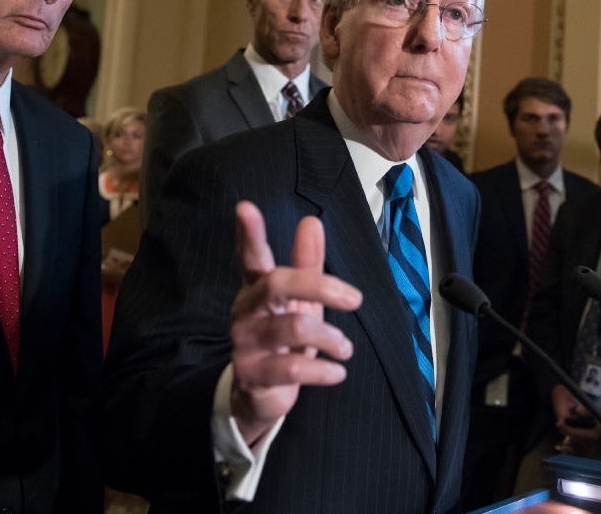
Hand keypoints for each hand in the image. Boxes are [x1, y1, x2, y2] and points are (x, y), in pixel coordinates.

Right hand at [229, 201, 362, 445]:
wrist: (261, 393)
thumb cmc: (284, 336)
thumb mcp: (300, 300)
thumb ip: (306, 262)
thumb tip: (311, 221)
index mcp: (258, 286)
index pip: (251, 255)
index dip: (249, 233)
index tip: (245, 207)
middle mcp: (246, 309)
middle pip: (276, 283)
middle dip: (319, 286)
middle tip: (355, 298)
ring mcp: (245, 342)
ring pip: (291, 328)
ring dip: (329, 338)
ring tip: (346, 348)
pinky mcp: (252, 374)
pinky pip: (290, 369)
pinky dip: (322, 370)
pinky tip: (337, 372)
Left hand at [551, 385, 600, 446]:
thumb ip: (589, 410)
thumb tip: (577, 410)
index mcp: (598, 435)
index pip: (579, 434)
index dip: (568, 429)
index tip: (560, 423)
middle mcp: (598, 443)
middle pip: (578, 439)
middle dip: (567, 431)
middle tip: (559, 423)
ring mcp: (598, 444)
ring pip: (580, 440)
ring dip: (571, 433)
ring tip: (562, 425)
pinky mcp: (598, 442)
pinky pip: (584, 439)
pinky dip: (577, 434)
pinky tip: (571, 427)